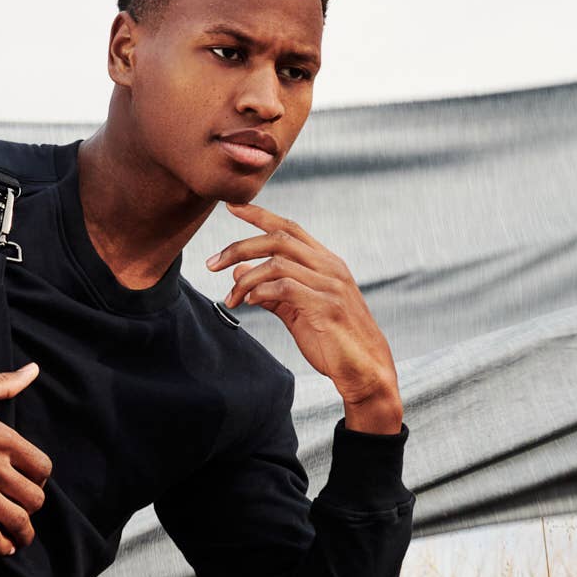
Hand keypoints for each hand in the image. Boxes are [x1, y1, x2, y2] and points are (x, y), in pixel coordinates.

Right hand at [0, 366, 52, 552]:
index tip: (29, 481)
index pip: (42, 468)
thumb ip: (4, 383)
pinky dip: (1, 545)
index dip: (41, 478)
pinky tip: (2, 546)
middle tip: (23, 509)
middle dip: (33, 507)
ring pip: (17, 521)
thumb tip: (33, 369)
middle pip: (35, 499)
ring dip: (23, 532)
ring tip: (20, 536)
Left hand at [204, 203, 402, 430]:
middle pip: (279, 239)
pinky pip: (286, 288)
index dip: (259, 215)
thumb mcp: (297, 311)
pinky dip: (262, 292)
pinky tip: (249, 303)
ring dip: (245, 278)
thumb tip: (239, 273)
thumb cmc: (332, 340)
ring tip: (230, 298)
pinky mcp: (327, 307)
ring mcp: (331, 285)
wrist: (365, 371)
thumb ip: (271, 291)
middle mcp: (330, 267)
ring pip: (278, 263)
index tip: (231, 205)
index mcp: (325, 263)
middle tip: (211, 264)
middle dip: (239, 247)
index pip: (290, 228)